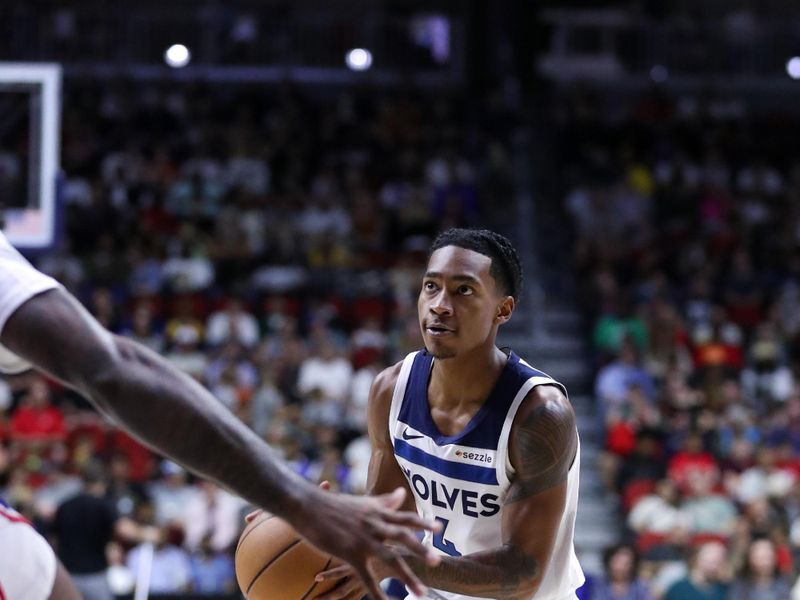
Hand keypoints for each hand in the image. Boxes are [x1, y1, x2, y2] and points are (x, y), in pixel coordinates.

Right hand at [294, 484, 439, 599]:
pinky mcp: (351, 553)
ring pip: (391, 559)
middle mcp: (374, 524)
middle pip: (403, 538)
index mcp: (377, 512)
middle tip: (437, 561)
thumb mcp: (362, 502)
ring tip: (422, 593)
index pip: (405, 517)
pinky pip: (367, 577)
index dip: (423, 523)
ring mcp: (364, 539)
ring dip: (407, 577)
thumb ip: (384, 501)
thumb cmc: (332, 503)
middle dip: (421, 550)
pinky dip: (378, 592)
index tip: (440, 528)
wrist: (308, 505)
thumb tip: (403, 494)